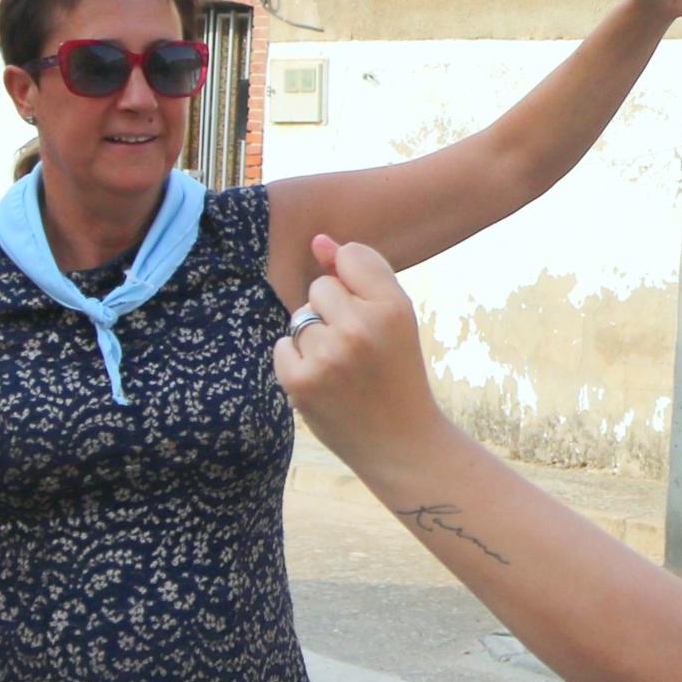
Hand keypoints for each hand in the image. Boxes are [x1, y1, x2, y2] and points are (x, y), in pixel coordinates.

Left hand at [272, 237, 445, 456]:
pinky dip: (295, 362)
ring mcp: (328, 355)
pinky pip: (281, 346)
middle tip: (358, 349)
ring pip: (299, 318)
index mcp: (393, 306)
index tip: (370, 314)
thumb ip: (360, 273)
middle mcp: (361, 326)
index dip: (355, 284)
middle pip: (319, 287)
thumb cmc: (396, 372)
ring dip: (313, 339)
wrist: (400, 441)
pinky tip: (323, 382)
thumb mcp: (394, 317)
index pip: (351, 256)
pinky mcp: (300, 381)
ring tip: (342, 369)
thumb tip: (318, 240)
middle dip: (331, 312)